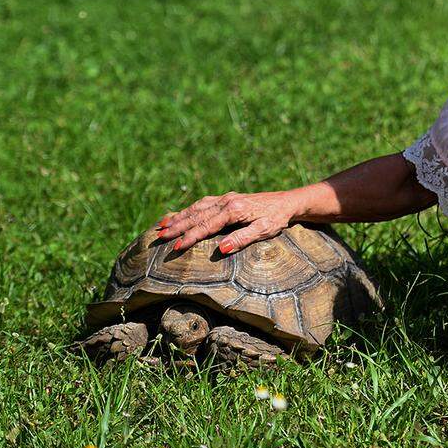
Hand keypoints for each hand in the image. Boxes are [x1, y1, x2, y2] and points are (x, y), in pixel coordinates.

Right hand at [156, 190, 299, 254]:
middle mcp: (227, 201)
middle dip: (177, 226)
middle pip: (196, 214)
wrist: (288, 202)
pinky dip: (188, 210)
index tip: (176, 247)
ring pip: (196, 207)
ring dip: (179, 216)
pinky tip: (180, 215)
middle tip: (159, 236)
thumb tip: (222, 249)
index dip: (190, 237)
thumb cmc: (277, 218)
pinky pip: (203, 204)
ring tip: (162, 226)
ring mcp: (226, 198)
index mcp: (234, 209)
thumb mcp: (264, 230)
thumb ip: (243, 238)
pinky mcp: (227, 198)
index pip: (206, 225)